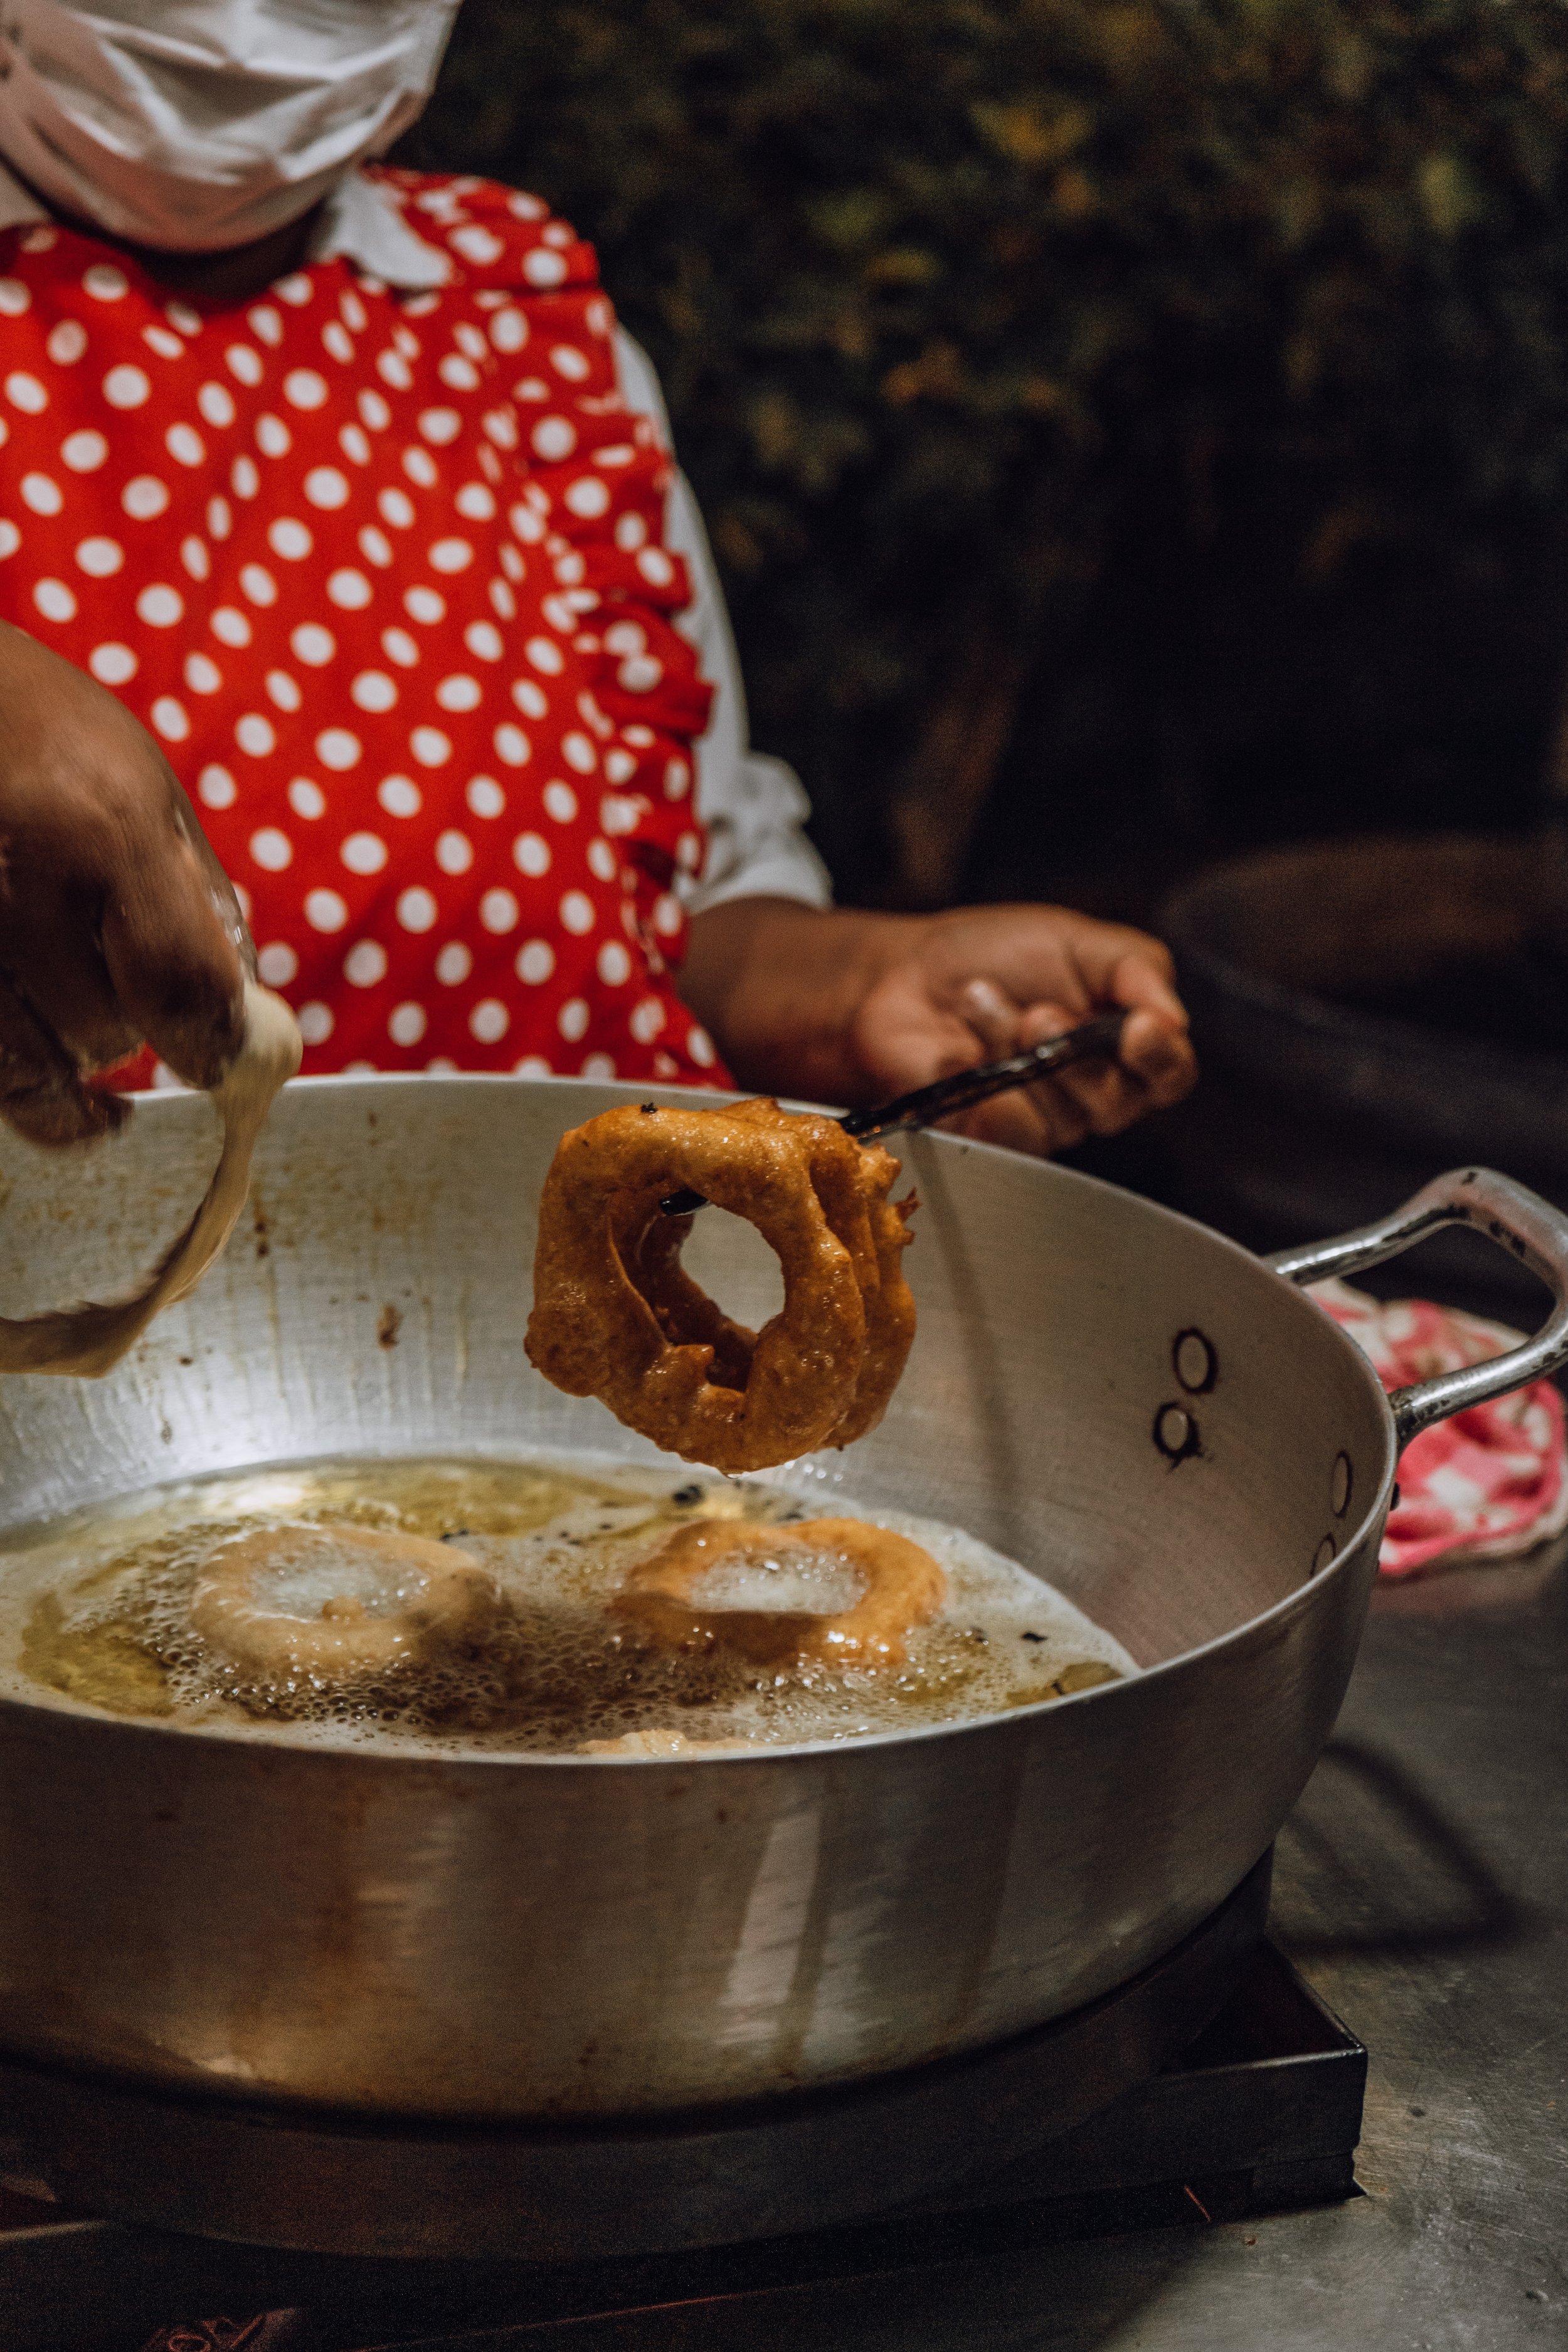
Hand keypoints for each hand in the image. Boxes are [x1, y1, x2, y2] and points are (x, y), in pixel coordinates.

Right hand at [0, 624, 249, 1146]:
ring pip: (22, 1069)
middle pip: (99, 1030)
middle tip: (132, 997)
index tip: (219, 1059)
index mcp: (101, 832)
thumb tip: (242, 1028)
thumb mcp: (147, 792)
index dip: (211, 1042)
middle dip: (133, 1033)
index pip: (178, 983)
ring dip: (64, 1065)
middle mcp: (15, 882)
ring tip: (80, 1022)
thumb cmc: (52, 741)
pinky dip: (15, 1081)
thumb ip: (199, 906)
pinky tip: (44, 1074)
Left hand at [680, 898, 1195, 1155]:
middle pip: (1118, 1102)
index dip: (1161, 1057)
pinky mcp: (989, 1140)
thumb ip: (1134, 966)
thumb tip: (1173, 1015)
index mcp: (1120, 1045)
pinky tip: (955, 1050)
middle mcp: (1088, 1093)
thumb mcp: (1074, 940)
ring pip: (1060, 1116)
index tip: (1140, 1027)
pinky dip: (981, 1081)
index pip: (1168, 1073)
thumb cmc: (987, 956)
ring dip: (1015, 1048)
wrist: (899, 975)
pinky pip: (1010, 1133)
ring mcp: (1039, 1121)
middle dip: (1074, 1051)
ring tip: (978, 1001)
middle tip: (1036, 1008)